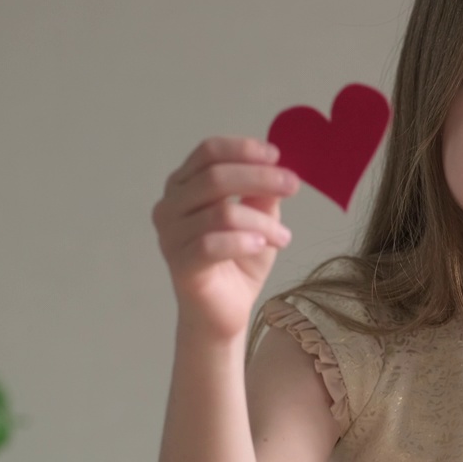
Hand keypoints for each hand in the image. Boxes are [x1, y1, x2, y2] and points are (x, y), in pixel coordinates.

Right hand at [151, 137, 299, 340]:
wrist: (225, 312)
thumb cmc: (239, 261)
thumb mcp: (259, 218)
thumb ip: (262, 193)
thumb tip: (277, 166)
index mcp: (184, 185)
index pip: (209, 152)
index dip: (243, 149)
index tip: (277, 156)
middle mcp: (170, 205)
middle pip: (214, 176)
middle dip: (260, 177)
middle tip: (292, 185)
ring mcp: (170, 235)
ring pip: (220, 212)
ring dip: (261, 221)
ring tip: (283, 236)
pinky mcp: (179, 264)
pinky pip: (212, 244)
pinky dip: (243, 241)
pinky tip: (262, 244)